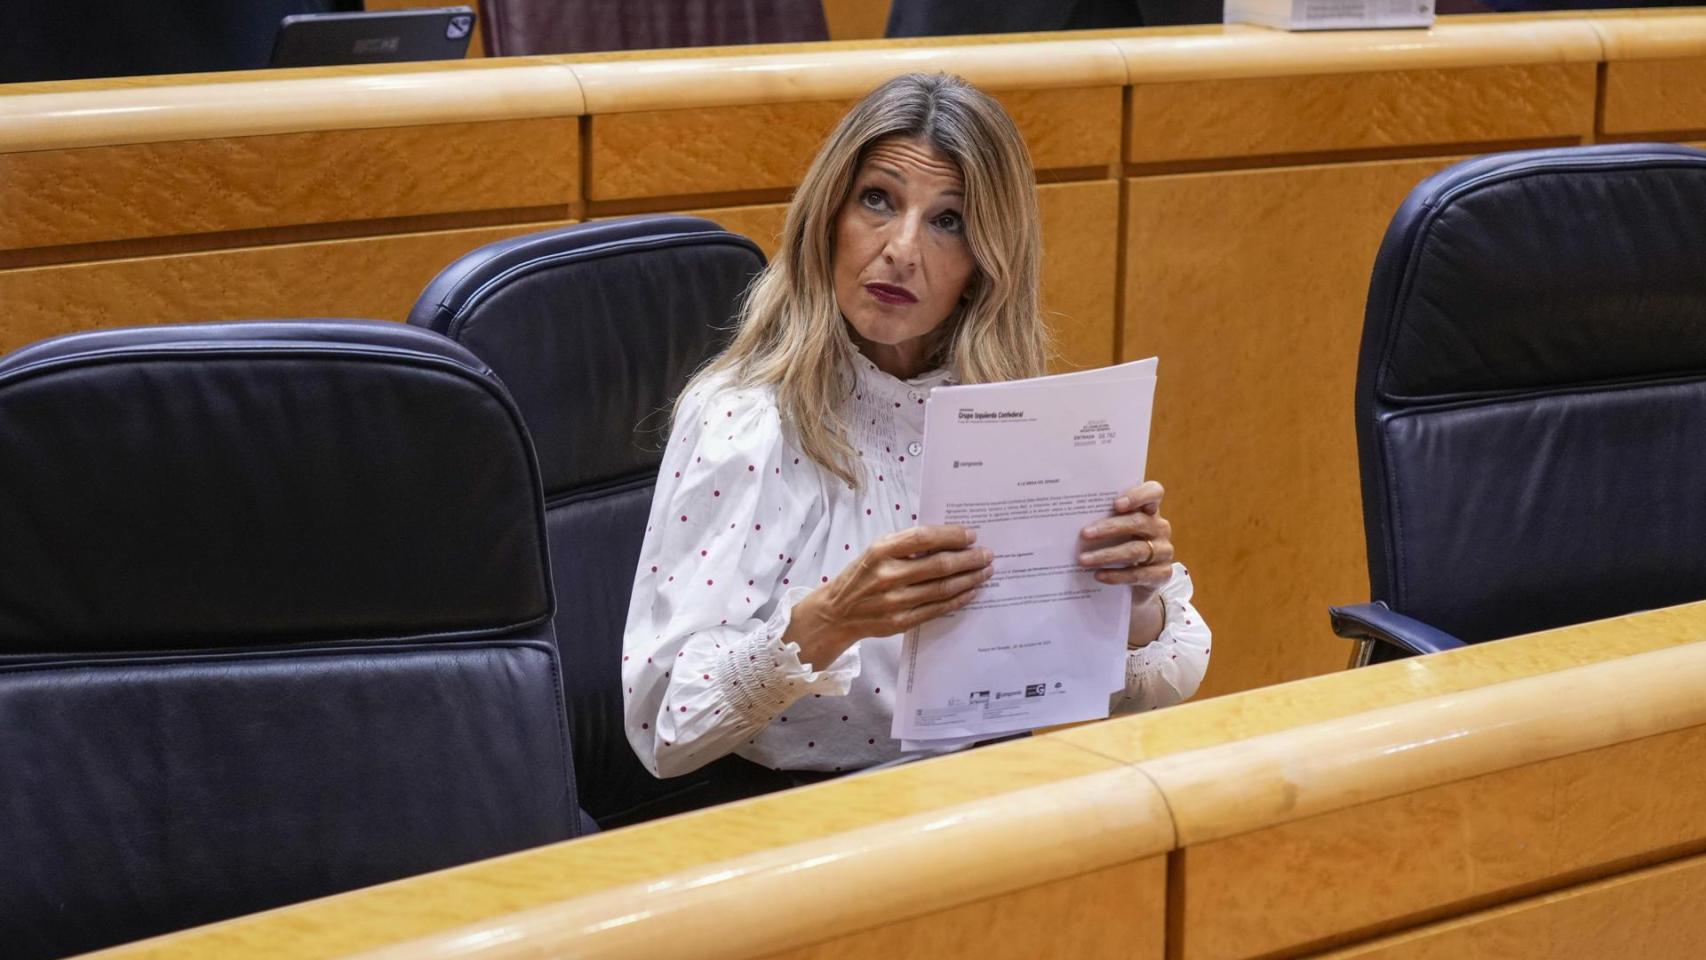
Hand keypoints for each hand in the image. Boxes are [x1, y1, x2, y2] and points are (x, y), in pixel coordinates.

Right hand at [786, 525, 992, 667]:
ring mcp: (895, 602)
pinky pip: (938, 609)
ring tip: (985, 571)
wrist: (836, 613)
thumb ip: (906, 545)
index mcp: (880, 551)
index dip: (951, 535)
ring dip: (970, 579)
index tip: (971, 535)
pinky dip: (958, 599)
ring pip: (942, 588)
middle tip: (987, 554)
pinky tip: (971, 591)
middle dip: (969, 558)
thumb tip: (948, 539)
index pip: (924, 538)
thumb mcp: (876, 551)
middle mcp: (887, 576)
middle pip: (939, 565)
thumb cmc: (861, 576)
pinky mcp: (901, 622)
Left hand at [1078, 481, 1174, 608]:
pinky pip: (1139, 574)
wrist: (1136, 583)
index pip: (1154, 492)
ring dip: (1107, 555)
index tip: (1116, 504)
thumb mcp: (1113, 531)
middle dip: (1109, 528)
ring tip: (1083, 560)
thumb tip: (1070, 518)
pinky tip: (1099, 575)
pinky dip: (1117, 575)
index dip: (1138, 496)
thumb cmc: (1119, 546)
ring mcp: (1163, 551)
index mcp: (1149, 510)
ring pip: (1136, 550)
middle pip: (1138, 522)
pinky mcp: (1163, 574)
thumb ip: (1102, 519)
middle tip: (1084, 534)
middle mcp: (1160, 527)